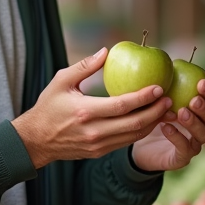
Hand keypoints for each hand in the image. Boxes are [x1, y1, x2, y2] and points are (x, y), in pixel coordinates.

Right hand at [13, 47, 173, 169]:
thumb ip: (84, 66)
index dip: (143, 97)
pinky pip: (126, 142)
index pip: (122, 105)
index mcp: (86, 111)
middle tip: (168, 99)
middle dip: (156, 112)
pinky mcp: (99, 152)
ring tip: (165, 110)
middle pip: (134, 123)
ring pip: (133, 136)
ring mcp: (98, 145)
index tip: (158, 87)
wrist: (35, 141)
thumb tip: (106, 51)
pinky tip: (150, 121)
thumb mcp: (61, 81)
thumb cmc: (48, 107)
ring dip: (152, 123)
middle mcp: (94, 131)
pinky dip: (141, 132)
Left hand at [131, 78, 204, 172]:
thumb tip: (170, 62)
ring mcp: (195, 144)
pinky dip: (177, 137)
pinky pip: (186, 148)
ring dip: (194, 122)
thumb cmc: (154, 114)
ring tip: (180, 112)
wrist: (141, 143)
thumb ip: (169, 83)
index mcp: (203, 110)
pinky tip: (166, 126)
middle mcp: (204, 127)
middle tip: (193, 99)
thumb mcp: (160, 97)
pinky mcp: (182, 157)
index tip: (200, 83)